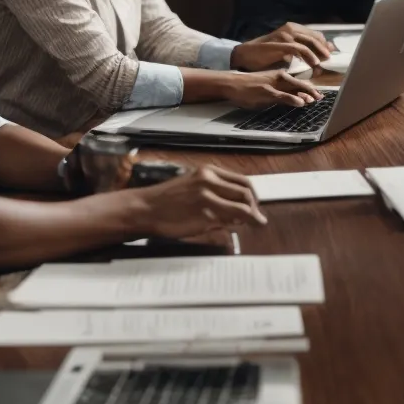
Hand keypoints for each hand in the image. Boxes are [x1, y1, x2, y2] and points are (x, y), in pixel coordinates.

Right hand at [132, 165, 266, 237]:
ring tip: (254, 225)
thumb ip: (215, 189)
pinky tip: (232, 231)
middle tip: (258, 218)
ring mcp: (207, 199)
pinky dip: (234, 227)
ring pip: (242, 209)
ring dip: (251, 219)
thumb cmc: (167, 199)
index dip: (253, 196)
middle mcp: (209, 181)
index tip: (255, 205)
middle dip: (255, 208)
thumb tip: (237, 204)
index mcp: (208, 171)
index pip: (243, 181)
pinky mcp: (204, 217)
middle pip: (246, 194)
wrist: (145, 209)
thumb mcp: (192, 184)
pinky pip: (228, 223)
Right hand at [218, 69, 321, 108]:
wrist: (232, 83)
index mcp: (280, 75)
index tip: (318, 94)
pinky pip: (282, 96)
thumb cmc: (249, 85)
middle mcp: (279, 78)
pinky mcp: (267, 92)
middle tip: (321, 97)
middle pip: (300, 84)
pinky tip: (301, 102)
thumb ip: (280, 89)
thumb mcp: (267, 84)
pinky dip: (292, 99)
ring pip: (294, 89)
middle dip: (312, 91)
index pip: (298, 81)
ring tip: (315, 99)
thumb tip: (294, 97)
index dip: (310, 88)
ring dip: (306, 94)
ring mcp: (273, 85)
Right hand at [232, 23, 332, 69]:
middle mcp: (290, 29)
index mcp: (293, 28)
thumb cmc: (266, 55)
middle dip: (323, 50)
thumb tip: (322, 56)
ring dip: (318, 54)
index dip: (324, 45)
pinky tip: (313, 64)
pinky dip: (308, 56)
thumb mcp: (287, 51)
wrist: (245, 55)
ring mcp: (285, 35)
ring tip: (321, 65)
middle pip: (315, 37)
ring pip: (308, 42)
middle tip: (328, 61)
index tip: (330, 55)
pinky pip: (299, 48)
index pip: (315, 35)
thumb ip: (303, 51)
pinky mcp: (280, 43)